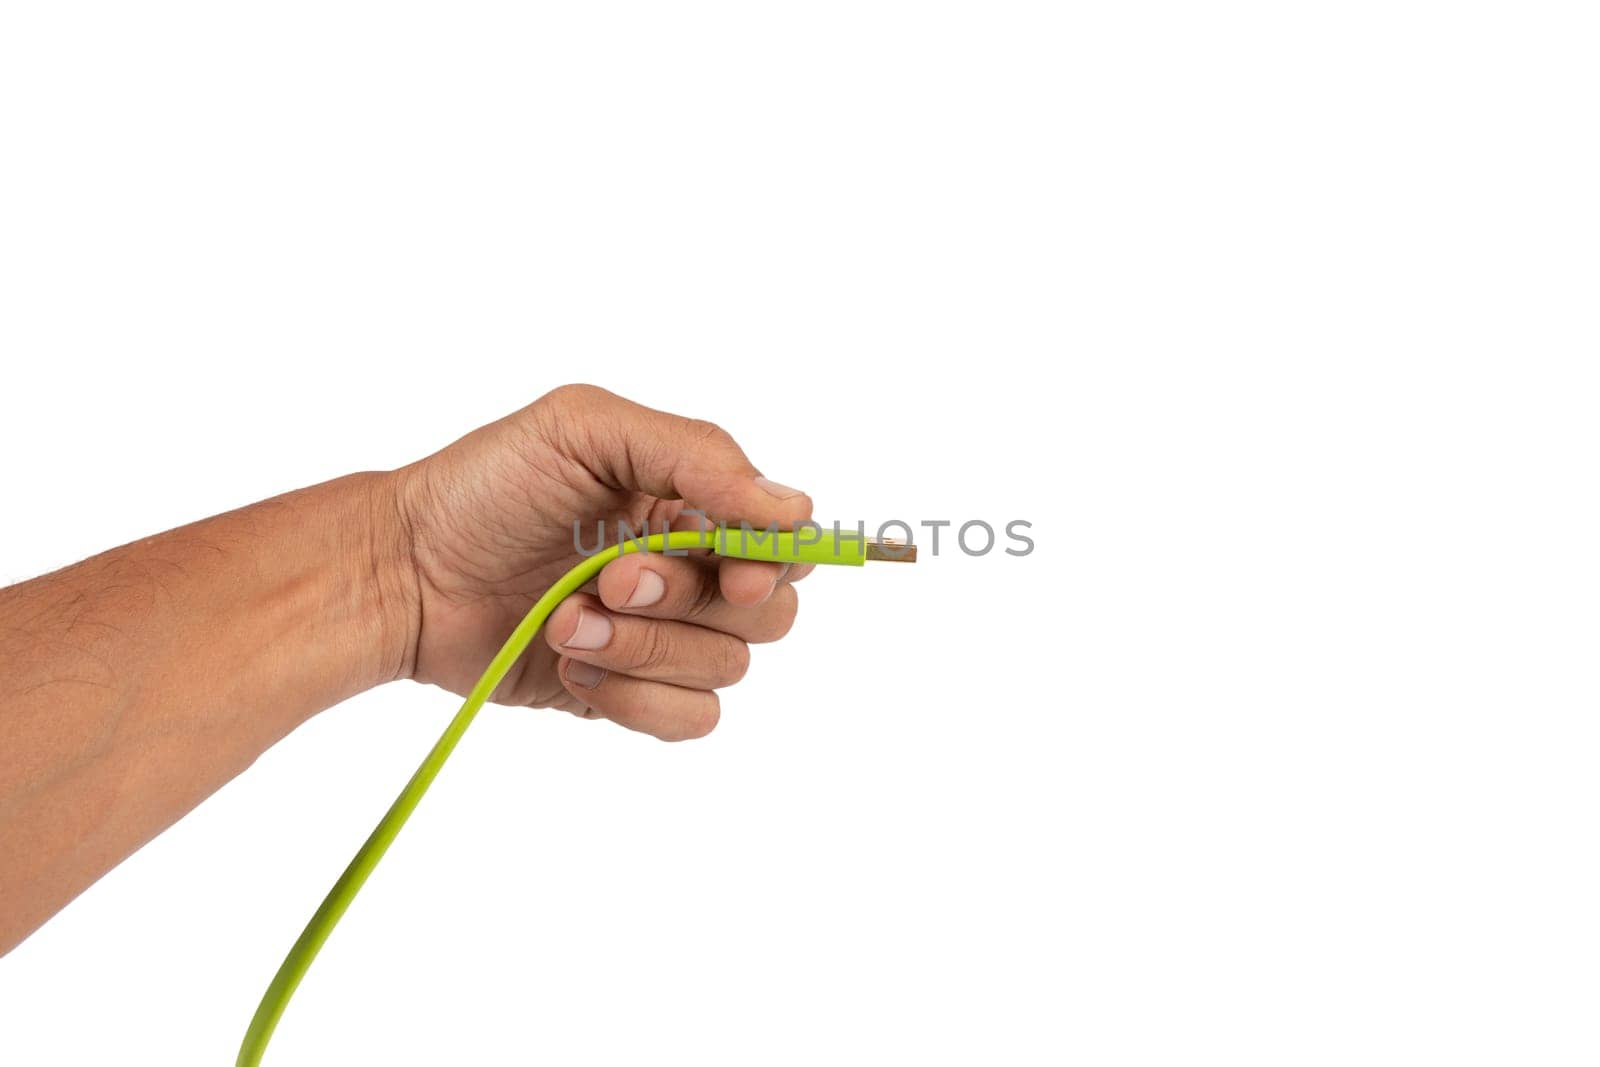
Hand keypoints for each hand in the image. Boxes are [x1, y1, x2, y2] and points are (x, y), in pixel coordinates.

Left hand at [388, 385, 813, 739]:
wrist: (402, 573)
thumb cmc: (485, 488)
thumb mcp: (586, 429)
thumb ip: (698, 455)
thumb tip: (794, 508)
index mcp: (692, 502)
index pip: (786, 541)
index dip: (776, 560)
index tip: (737, 567)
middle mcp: (690, 571)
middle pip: (769, 614)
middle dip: (689, 601)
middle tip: (610, 578)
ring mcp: (660, 637)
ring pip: (726, 670)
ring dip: (643, 648)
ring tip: (564, 619)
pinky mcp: (627, 694)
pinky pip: (689, 719)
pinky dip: (633, 699)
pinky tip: (572, 665)